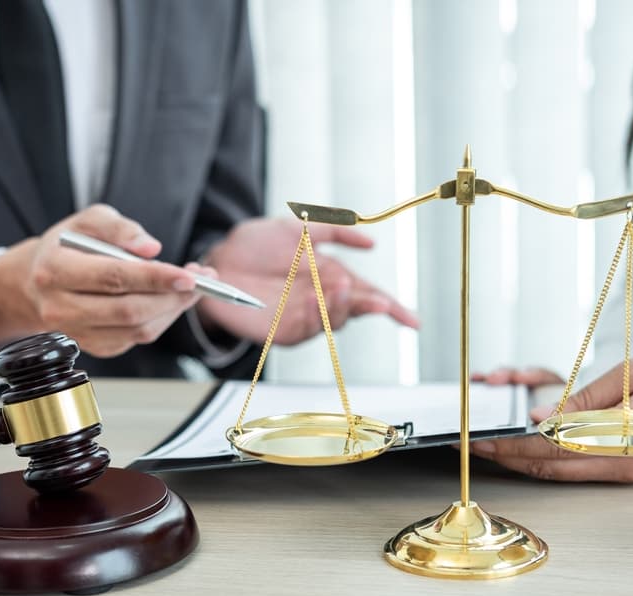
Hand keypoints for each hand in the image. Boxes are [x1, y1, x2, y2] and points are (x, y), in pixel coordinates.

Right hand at [0, 204, 211, 356]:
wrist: (35, 282)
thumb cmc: (66, 246)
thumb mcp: (88, 221)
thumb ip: (120, 228)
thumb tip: (151, 249)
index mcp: (54, 270)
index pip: (113, 277)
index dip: (155, 278)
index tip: (189, 275)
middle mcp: (60, 307)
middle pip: (128, 310)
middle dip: (172, 297)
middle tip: (201, 280)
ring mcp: (75, 332)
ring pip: (136, 330)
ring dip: (172, 310)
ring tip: (192, 288)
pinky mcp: (92, 347)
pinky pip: (136, 339)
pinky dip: (161, 321)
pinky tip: (170, 301)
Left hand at [195, 217, 418, 344]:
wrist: (220, 259)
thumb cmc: (256, 244)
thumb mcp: (300, 228)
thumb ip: (335, 231)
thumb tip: (371, 241)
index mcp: (330, 277)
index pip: (367, 294)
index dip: (392, 309)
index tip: (412, 322)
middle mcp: (321, 300)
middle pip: (355, 310)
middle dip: (370, 308)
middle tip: (379, 303)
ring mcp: (303, 317)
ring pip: (333, 321)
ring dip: (340, 308)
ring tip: (339, 287)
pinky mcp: (282, 331)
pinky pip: (305, 329)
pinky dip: (313, 316)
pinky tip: (313, 300)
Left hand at [467, 357, 632, 482]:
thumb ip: (584, 399)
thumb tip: (541, 417)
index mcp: (620, 439)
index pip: (548, 448)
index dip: (509, 446)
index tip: (481, 439)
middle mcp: (622, 465)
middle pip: (550, 468)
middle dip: (508, 458)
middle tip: (477, 447)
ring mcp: (629, 473)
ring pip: (563, 474)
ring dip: (527, 461)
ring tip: (497, 446)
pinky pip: (582, 472)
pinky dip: (553, 462)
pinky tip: (533, 450)